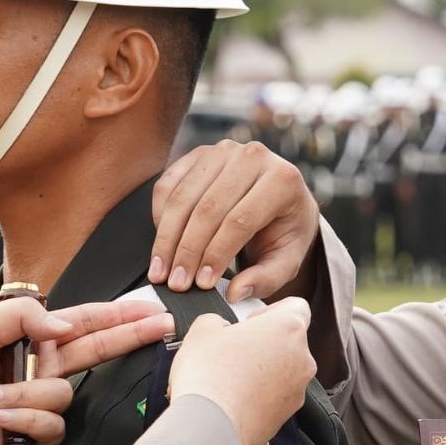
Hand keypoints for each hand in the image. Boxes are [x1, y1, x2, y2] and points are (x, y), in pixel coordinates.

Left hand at [0, 295, 172, 444]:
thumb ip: (21, 316)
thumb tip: (64, 325)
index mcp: (31, 339)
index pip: (82, 322)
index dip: (117, 315)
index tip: (150, 308)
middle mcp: (42, 369)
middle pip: (97, 350)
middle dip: (128, 336)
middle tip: (161, 325)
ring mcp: (39, 403)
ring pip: (62, 395)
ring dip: (24, 395)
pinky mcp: (34, 436)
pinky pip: (48, 426)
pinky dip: (21, 420)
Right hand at [150, 141, 320, 303]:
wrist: (279, 199)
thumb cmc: (283, 231)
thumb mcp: (286, 260)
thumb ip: (266, 279)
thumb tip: (236, 292)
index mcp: (283, 180)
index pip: (239, 220)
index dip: (216, 254)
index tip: (202, 284)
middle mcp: (253, 157)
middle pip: (208, 209)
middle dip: (187, 251)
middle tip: (176, 284)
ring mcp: (223, 151)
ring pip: (183, 197)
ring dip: (167, 238)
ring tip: (161, 271)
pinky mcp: (198, 154)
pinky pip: (168, 185)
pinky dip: (159, 217)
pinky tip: (162, 244)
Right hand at [167, 300, 314, 444]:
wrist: (209, 427)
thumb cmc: (208, 375)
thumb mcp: (202, 329)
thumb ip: (217, 320)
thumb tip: (220, 329)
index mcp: (288, 328)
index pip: (296, 306)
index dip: (271, 310)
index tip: (250, 321)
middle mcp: (302, 358)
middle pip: (288, 341)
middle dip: (263, 343)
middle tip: (232, 350)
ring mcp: (297, 390)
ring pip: (283, 371)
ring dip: (261, 370)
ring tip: (228, 378)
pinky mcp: (286, 415)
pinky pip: (275, 397)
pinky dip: (259, 395)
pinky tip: (231, 398)